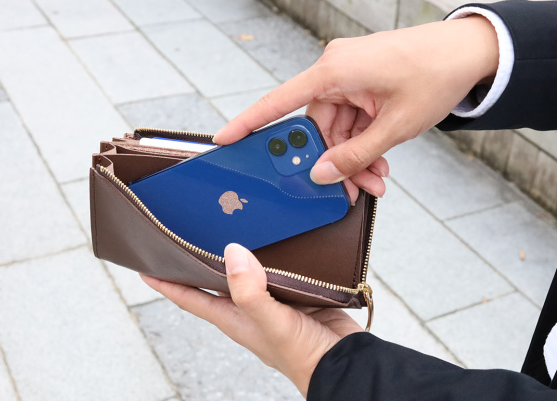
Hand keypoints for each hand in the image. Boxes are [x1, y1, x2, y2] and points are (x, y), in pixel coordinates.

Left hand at [141, 243, 362, 397]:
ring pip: (245, 270)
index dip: (167, 283)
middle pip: (213, 281)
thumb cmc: (305, 355)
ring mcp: (271, 299)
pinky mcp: (295, 292)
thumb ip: (249, 292)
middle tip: (183, 232)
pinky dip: (271, 254)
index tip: (145, 267)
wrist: (347, 363)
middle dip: (197, 260)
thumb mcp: (272, 324)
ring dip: (235, 253)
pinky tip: (274, 238)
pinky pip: (276, 268)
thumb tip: (231, 252)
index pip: (190, 298)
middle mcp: (247, 308)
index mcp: (233, 317)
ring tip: (226, 226)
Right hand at [213, 16, 497, 202]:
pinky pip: (351, 119)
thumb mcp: (395, 126)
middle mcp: (335, 70)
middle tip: (348, 190)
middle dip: (332, 161)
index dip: (248, 123)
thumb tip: (323, 174)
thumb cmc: (436, 74)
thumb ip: (356, 154)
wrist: (470, 51)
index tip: (224, 140)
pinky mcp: (362, 82)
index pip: (279, 102)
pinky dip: (362, 143)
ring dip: (353, 157)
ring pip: (336, 128)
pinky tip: (378, 162)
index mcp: (334, 71)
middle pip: (315, 127)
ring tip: (374, 181)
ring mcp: (349, 76)